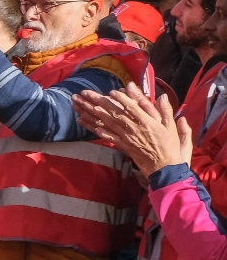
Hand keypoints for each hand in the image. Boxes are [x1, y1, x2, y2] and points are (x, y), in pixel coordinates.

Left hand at [72, 84, 191, 176]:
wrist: (164, 168)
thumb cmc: (170, 146)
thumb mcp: (171, 126)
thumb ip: (166, 110)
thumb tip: (163, 96)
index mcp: (147, 122)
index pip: (131, 107)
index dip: (121, 99)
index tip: (112, 91)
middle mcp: (134, 128)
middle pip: (116, 113)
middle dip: (103, 103)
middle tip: (90, 95)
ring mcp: (127, 138)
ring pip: (110, 124)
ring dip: (98, 115)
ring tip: (88, 106)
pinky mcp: (124, 146)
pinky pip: (110, 138)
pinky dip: (101, 132)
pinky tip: (94, 127)